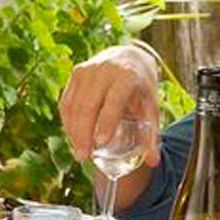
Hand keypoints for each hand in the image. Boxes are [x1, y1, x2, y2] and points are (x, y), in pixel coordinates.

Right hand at [59, 45, 160, 165]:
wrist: (130, 57)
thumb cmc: (141, 87)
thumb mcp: (150, 106)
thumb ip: (151, 134)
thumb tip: (153, 162)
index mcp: (127, 76)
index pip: (114, 100)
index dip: (107, 121)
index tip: (101, 143)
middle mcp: (105, 70)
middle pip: (89, 105)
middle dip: (84, 133)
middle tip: (83, 156)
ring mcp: (87, 70)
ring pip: (74, 104)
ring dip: (73, 130)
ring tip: (78, 152)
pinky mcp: (76, 73)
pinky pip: (66, 101)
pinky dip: (67, 121)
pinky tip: (72, 137)